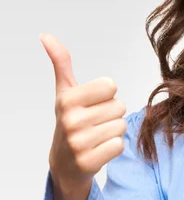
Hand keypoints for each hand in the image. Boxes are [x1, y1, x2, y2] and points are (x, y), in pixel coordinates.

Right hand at [40, 33, 126, 191]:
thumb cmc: (70, 121)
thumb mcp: (65, 92)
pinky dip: (113, 147)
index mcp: (67, 100)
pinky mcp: (89, 162)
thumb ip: (61, 63)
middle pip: (119, 106)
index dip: (106, 94)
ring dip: (114, 130)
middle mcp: (71, 121)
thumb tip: (46, 36)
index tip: (93, 103)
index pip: (110, 85)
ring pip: (121, 125)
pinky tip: (99, 149)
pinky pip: (119, 145)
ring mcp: (79, 144)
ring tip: (97, 135)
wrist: (64, 163)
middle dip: (111, 113)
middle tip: (95, 122)